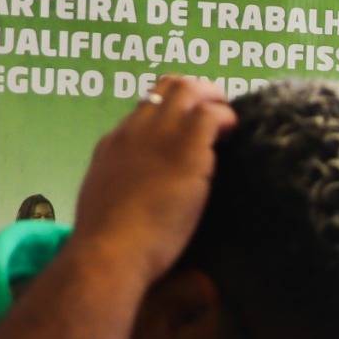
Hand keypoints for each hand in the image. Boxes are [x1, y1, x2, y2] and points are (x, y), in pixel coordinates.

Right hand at [70, 75, 235, 283]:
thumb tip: (137, 195)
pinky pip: (212, 114)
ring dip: (215, 102)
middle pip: (168, 87)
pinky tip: (232, 139)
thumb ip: (124, 187)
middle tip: (217, 116)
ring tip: (228, 126)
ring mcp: (158, 134)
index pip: (146, 110)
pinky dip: (226, 121)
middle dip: (198, 93)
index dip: (173, 114)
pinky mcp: (185, 148)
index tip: (189, 129)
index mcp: (114, 144)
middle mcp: (133, 130)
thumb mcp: (107, 203)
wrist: (108, 251)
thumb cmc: (109, 244)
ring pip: (189, 89)